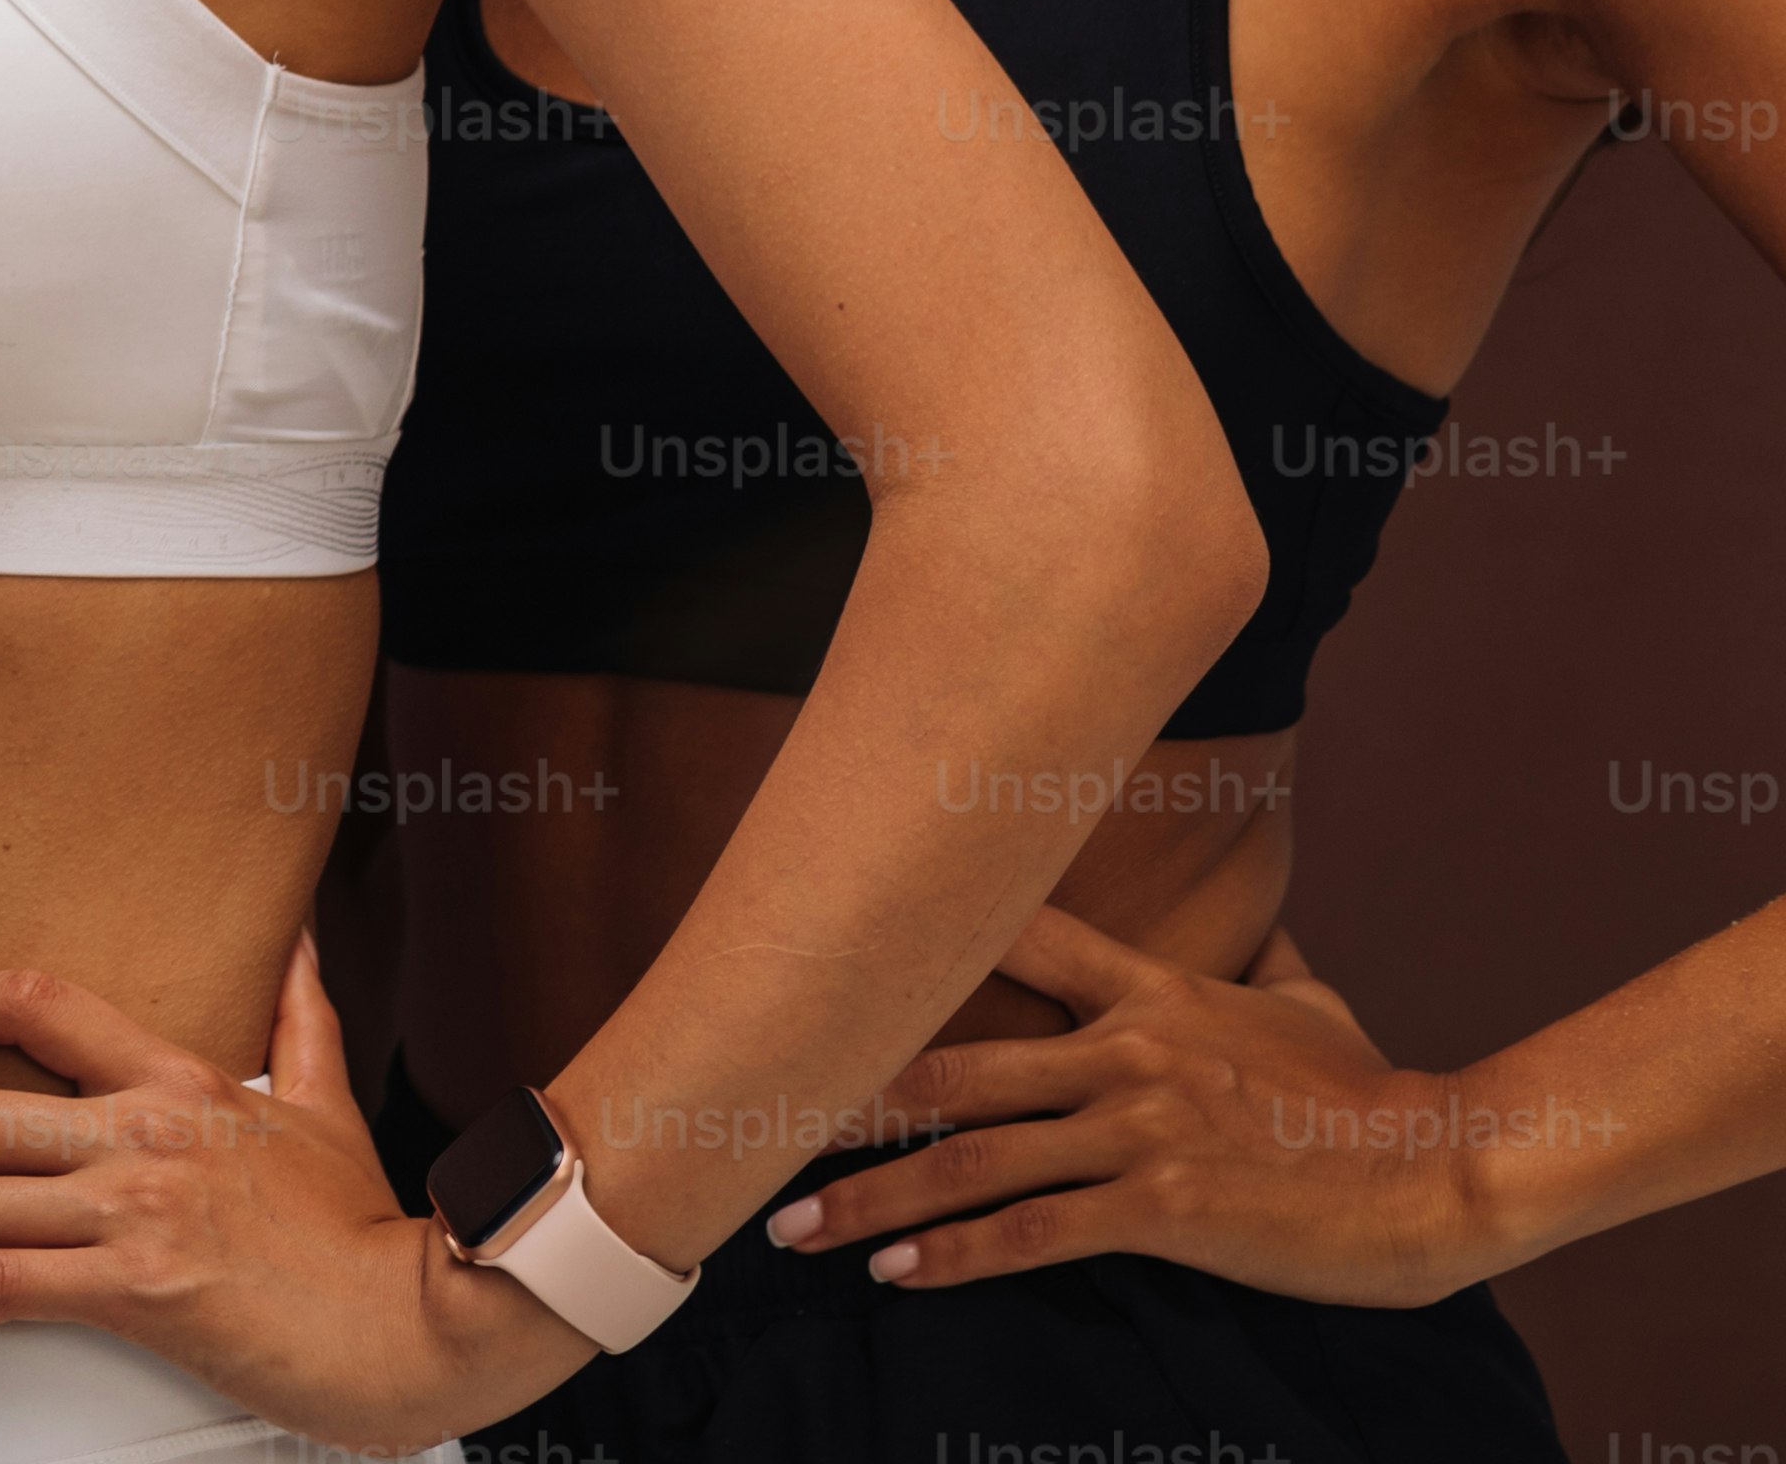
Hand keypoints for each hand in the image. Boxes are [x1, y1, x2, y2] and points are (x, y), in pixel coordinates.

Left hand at [0, 936, 580, 1449]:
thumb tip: (301, 940)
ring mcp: (136, 1208)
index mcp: (174, 1076)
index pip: (30, 1003)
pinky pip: (3, 1289)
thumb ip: (300, 1019)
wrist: (426, 1322)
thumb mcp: (328, 1103)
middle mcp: (140, 1131)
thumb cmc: (371, 1230)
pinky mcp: (140, 1290)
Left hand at [766, 904, 1514, 1306]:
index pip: (1017, 934)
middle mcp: (1126, 1050)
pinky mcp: (1164, 1207)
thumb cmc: (1378, 1096)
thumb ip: (1265, 962)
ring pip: (971, 1156)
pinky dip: (956, 1256)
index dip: (918, 938)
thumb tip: (1264, 922)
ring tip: (792, 1225)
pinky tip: (897, 1275)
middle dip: (842, 1097)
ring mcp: (1140, 1127)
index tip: (825, 956)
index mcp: (1152, 992)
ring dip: (870, 1196)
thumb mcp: (1316, 1004)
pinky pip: (1034, 1233)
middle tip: (752, 1119)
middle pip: (950, 1062)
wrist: (1444, 1171)